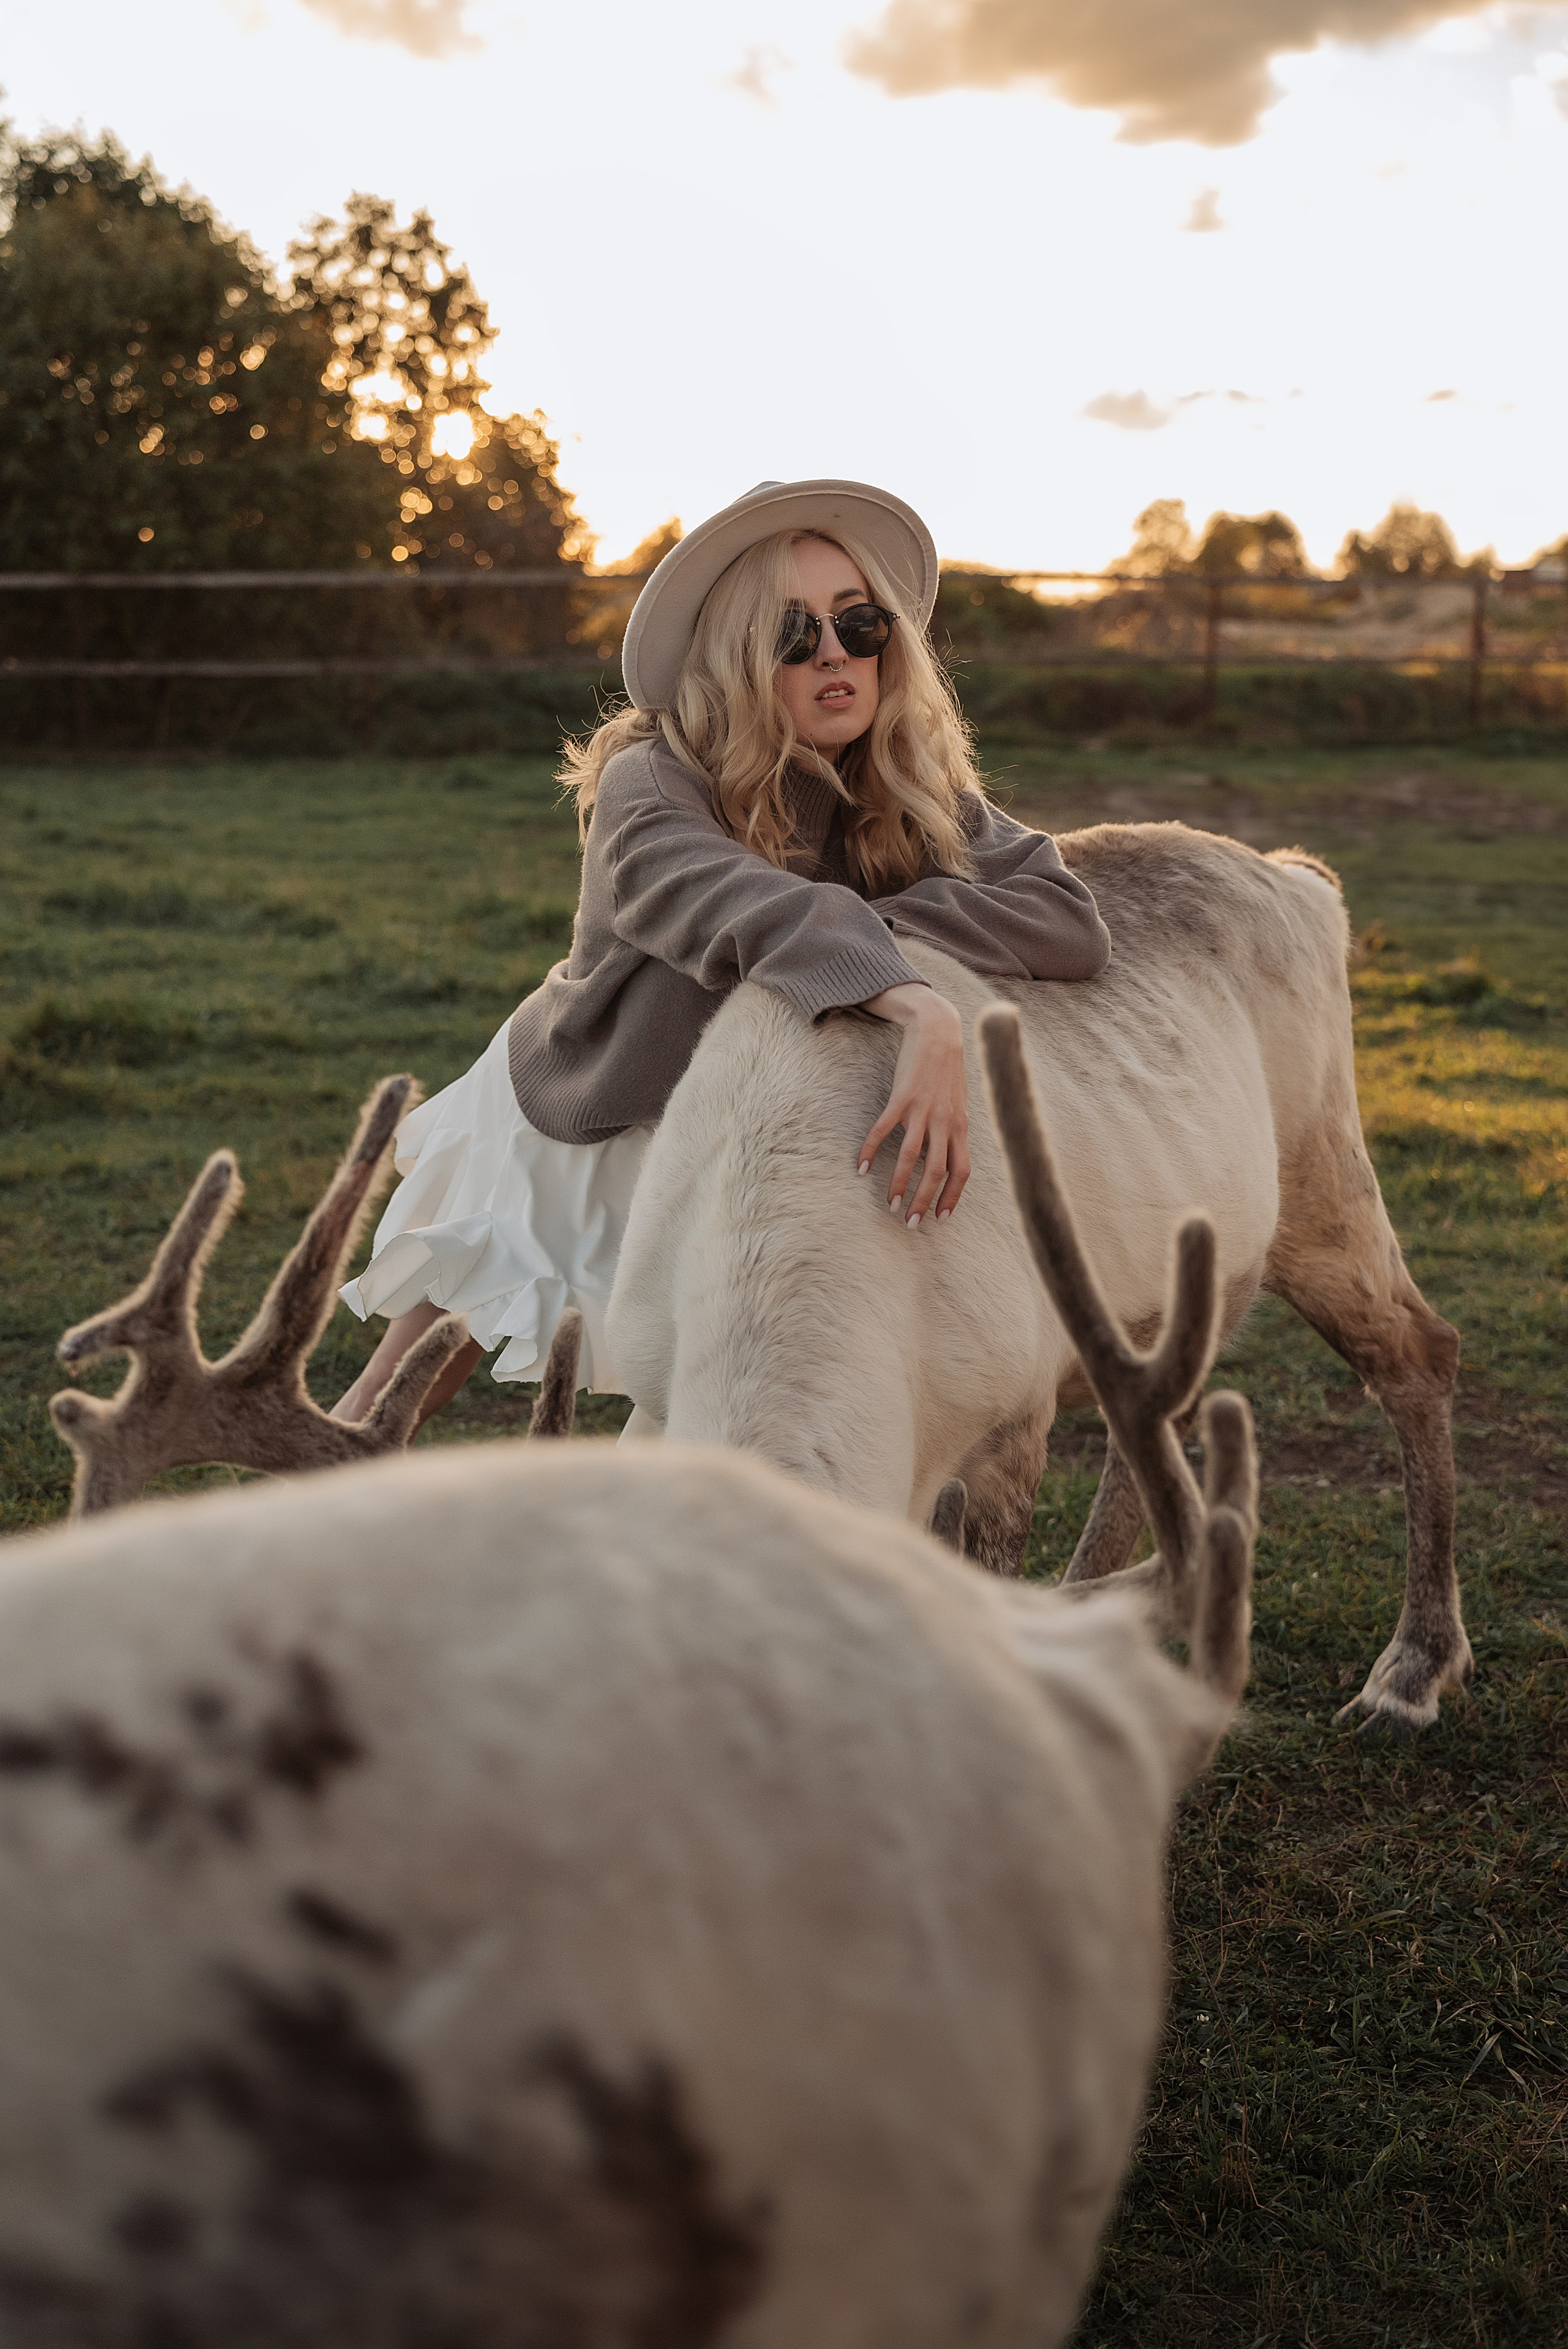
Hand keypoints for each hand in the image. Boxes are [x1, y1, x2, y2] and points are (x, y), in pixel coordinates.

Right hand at [858, 983, 969, 1226]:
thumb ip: (951, 1128)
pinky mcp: (902, 1097)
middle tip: (911, 1223)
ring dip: (900, 1184)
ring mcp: (923, 1110)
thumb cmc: (947, 1068)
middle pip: (937, 1171)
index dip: (952, 1197)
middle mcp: (944, 1121)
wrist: (939, 1030)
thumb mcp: (957, 1102)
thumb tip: (941, 1154)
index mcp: (960, 1125)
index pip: (961, 1171)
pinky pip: (884, 1131)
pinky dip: (871, 1150)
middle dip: (924, 1200)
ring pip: (911, 1157)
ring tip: (890, 1204)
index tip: (940, 1218)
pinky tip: (861, 1167)